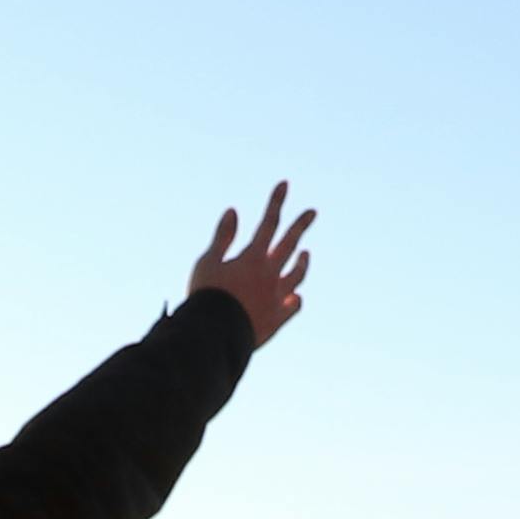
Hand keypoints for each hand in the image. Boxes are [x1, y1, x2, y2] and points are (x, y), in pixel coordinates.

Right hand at [187, 182, 314, 340]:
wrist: (215, 334)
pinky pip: (293, 305)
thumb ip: (223, 237)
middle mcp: (271, 273)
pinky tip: (295, 297)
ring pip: (297, 275)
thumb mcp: (208, 262)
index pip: (269, 222)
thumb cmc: (207, 295)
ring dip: (302, 262)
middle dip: (301, 225)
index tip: (285, 185)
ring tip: (306, 254)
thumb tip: (233, 211)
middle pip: (290, 243)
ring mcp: (277, 296)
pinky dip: (295, 299)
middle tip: (312, 212)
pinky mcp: (277, 318)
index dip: (277, 202)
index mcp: (253, 257)